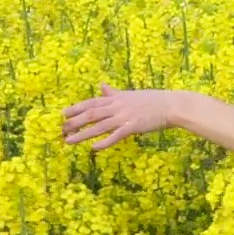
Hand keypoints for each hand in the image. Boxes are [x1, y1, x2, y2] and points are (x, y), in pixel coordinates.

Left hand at [62, 83, 177, 150]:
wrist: (172, 105)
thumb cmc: (153, 101)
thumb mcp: (131, 95)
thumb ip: (114, 93)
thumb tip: (101, 86)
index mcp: (117, 98)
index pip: (92, 102)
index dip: (76, 108)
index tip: (63, 114)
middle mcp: (118, 106)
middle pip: (92, 114)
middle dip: (74, 122)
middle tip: (61, 130)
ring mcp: (125, 116)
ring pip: (100, 126)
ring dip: (83, 134)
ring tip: (69, 141)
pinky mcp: (134, 127)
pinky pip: (116, 135)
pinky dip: (105, 141)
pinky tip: (94, 148)